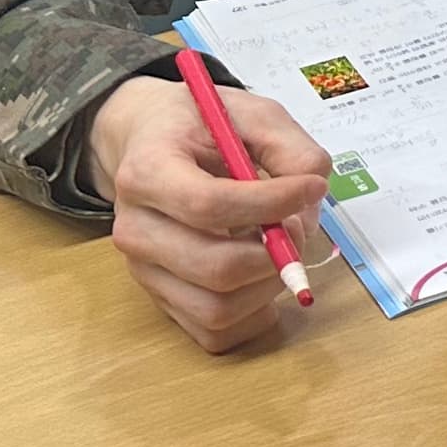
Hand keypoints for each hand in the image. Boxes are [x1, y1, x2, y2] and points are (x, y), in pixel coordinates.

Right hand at [83, 73, 332, 352]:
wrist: (147, 145)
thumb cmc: (201, 128)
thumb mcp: (251, 114)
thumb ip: (289, 147)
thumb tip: (312, 196)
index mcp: (146, 172)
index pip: (208, 205)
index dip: (271, 204)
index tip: (311, 187)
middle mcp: (135, 229)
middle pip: (214, 267)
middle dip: (275, 253)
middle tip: (298, 224)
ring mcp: (144, 270)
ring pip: (216, 309)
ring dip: (268, 286)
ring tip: (279, 248)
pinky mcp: (161, 299)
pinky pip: (214, 332)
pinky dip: (254, 312)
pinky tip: (263, 274)